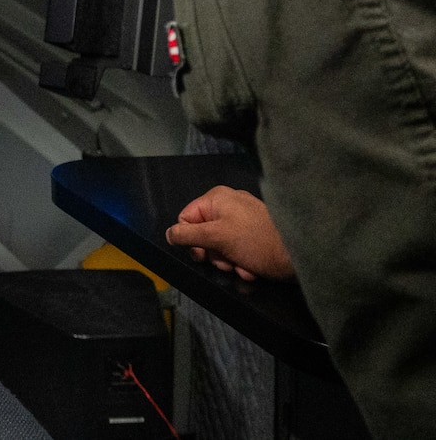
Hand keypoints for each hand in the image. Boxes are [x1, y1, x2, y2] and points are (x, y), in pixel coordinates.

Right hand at [165, 184, 294, 281]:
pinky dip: (242, 262)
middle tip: (225, 262)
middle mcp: (229, 205)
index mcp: (217, 199)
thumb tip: (169, 234)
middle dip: (214, 254)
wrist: (300, 256)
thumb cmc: (255, 242)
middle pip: (204, 234)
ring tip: (242, 266)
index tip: (202, 255)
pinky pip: (238, 248)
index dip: (190, 240)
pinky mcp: (256, 234)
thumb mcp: (217, 238)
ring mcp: (244, 219)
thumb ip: (188, 235)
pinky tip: (252, 269)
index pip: (186, 219)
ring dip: (228, 261)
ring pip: (221, 245)